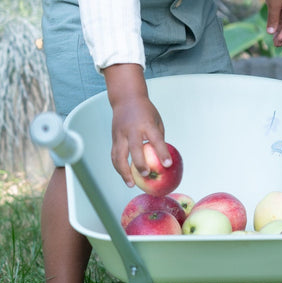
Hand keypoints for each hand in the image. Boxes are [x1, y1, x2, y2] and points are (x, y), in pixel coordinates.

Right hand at [103, 65, 167, 182]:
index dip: (162, 153)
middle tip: (145, 175)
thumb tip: (162, 158)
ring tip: (131, 183)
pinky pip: (114, 155)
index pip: (155, 139)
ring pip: (119, 155)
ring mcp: (120, 134)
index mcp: (147, 123)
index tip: (167, 165)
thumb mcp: (157, 120)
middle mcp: (132, 129)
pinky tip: (124, 175)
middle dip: (139, 163)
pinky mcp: (114, 138)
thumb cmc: (146, 111)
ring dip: (124, 171)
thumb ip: (158, 138)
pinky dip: (118, 167)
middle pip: (134, 148)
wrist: (126, 98)